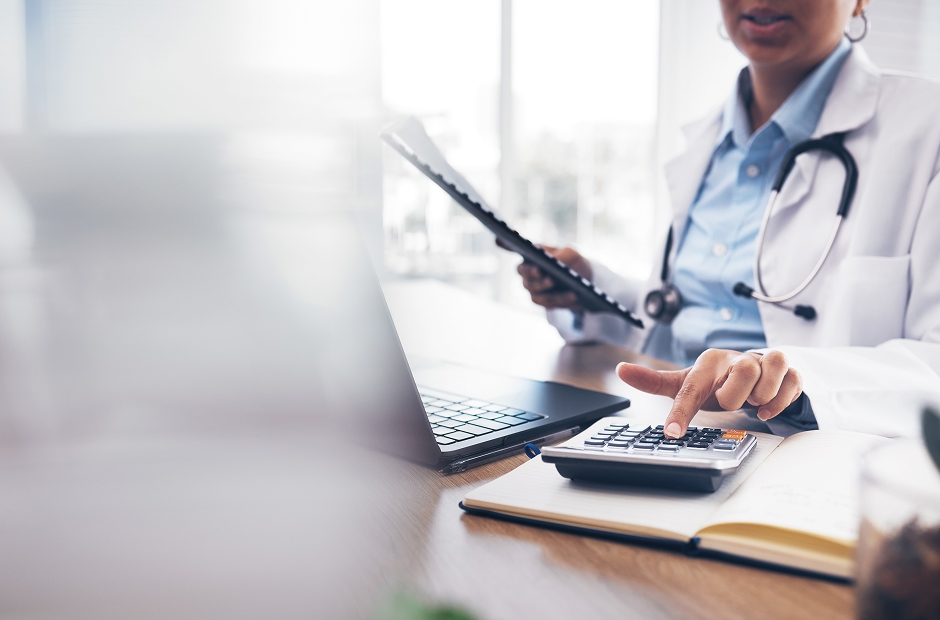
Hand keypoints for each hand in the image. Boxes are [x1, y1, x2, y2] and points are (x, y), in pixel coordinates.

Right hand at [496, 239, 591, 309]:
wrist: (583, 283)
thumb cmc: (574, 262)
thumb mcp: (572, 253)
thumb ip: (564, 255)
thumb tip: (555, 262)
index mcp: (532, 253)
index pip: (514, 247)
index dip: (505, 244)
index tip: (498, 238)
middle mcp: (527, 269)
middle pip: (521, 270)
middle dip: (529, 271)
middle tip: (539, 270)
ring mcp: (532, 286)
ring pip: (532, 288)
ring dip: (543, 285)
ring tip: (555, 282)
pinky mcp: (540, 300)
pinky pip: (545, 301)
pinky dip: (559, 298)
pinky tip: (573, 295)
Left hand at [615, 349, 801, 437]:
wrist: (746, 373)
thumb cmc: (713, 381)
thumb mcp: (683, 383)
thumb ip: (653, 380)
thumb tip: (621, 368)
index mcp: (708, 362)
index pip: (690, 388)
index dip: (680, 413)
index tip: (671, 434)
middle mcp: (737, 358)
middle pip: (744, 371)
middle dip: (738, 396)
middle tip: (732, 402)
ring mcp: (764, 363)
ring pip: (773, 366)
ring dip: (763, 393)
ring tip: (752, 403)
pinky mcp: (787, 372)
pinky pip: (793, 380)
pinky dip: (782, 399)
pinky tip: (767, 408)